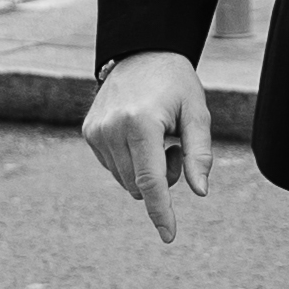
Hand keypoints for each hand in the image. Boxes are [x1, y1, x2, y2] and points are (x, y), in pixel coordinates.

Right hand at [81, 50, 212, 241]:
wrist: (142, 53)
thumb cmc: (176, 85)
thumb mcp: (198, 114)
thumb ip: (199, 154)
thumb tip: (199, 192)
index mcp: (141, 123)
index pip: (150, 181)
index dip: (161, 211)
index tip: (169, 235)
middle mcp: (112, 129)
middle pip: (139, 185)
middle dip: (162, 179)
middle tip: (175, 147)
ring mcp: (96, 131)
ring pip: (125, 181)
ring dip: (145, 171)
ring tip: (157, 137)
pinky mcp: (88, 132)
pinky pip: (113, 167)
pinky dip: (130, 162)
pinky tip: (139, 134)